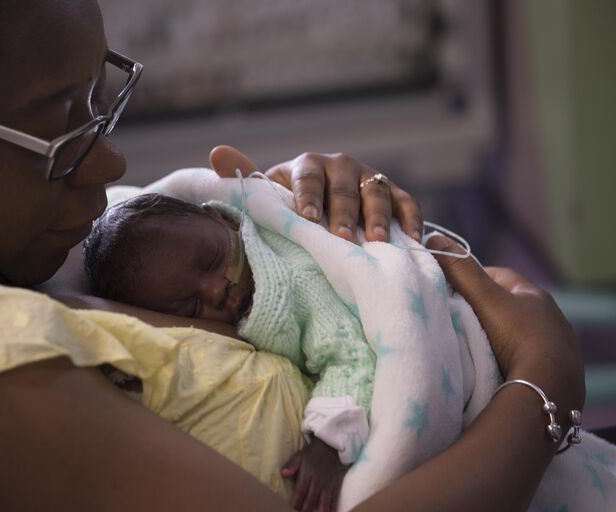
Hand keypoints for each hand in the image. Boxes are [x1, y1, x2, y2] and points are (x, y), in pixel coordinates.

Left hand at [209, 145, 422, 243]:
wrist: (321, 207)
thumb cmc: (290, 206)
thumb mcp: (268, 194)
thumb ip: (246, 179)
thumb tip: (216, 153)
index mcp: (307, 165)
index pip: (307, 177)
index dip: (308, 196)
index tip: (308, 219)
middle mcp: (340, 166)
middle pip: (344, 187)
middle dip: (343, 212)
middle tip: (341, 238)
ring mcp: (368, 178)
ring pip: (376, 192)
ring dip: (376, 217)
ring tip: (373, 243)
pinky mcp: (393, 193)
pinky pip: (406, 202)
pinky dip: (410, 218)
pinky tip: (409, 239)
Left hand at [280, 436, 346, 511]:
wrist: (332, 446)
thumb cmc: (313, 452)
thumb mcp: (300, 455)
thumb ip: (292, 465)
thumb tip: (283, 474)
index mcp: (307, 474)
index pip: (300, 491)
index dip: (296, 502)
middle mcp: (318, 481)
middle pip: (311, 498)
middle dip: (306, 510)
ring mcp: (328, 484)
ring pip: (324, 501)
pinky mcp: (336, 485)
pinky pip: (335, 498)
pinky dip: (334, 509)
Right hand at [426, 235, 584, 412]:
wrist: (548, 387)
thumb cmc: (518, 335)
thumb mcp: (485, 299)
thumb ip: (459, 269)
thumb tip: (433, 237)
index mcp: (533, 294)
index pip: (496, 275)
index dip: (469, 278)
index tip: (447, 288)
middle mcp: (546, 315)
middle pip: (504, 304)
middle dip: (479, 307)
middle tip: (453, 316)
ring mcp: (550, 343)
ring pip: (512, 330)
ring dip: (492, 333)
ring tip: (468, 342)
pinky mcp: (549, 369)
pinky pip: (519, 354)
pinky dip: (504, 354)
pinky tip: (489, 362)